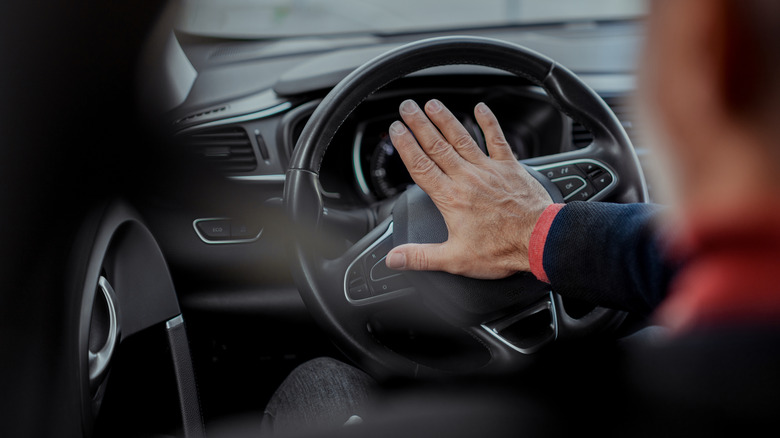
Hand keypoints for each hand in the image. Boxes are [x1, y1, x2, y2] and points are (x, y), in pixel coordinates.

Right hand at [385, 99, 551, 278]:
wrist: (539, 240)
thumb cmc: (501, 249)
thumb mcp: (455, 259)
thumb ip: (421, 257)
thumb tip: (394, 258)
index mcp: (451, 198)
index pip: (421, 166)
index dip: (406, 146)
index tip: (395, 129)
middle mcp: (467, 178)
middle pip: (437, 145)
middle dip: (419, 124)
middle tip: (407, 107)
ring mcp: (488, 169)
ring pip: (461, 138)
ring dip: (446, 119)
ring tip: (432, 104)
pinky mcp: (509, 167)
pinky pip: (497, 139)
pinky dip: (489, 122)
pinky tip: (481, 108)